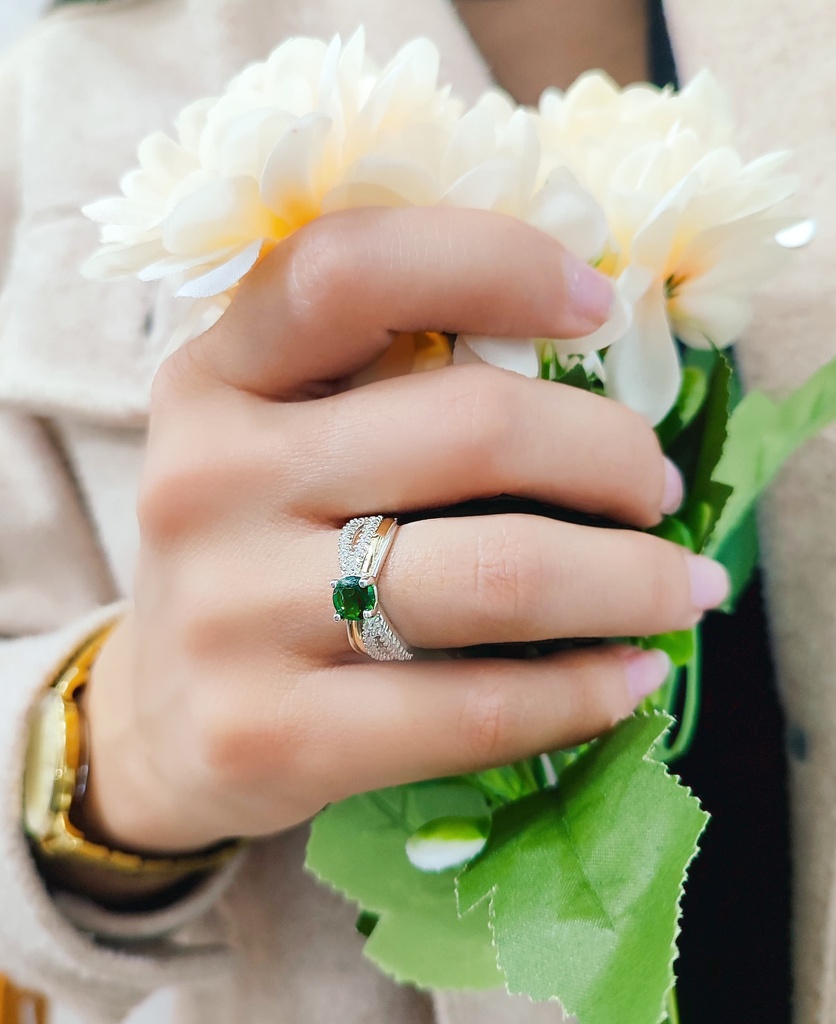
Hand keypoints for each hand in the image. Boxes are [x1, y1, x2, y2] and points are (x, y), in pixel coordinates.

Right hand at [85, 207, 727, 855]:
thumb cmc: (253, 558)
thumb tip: (584, 365)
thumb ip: (383, 387)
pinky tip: (625, 677)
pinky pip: (477, 708)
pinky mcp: (271, 735)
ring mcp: (233, 613)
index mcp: (216, 376)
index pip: (356, 269)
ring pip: (499, 575)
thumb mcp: (276, 440)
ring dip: (630, 579)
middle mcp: (211, 478)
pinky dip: (584, 691)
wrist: (160, 721)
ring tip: (678, 587)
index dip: (498, 263)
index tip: (599, 308)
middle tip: (657, 490)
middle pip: (473, 428)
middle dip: (613, 455)